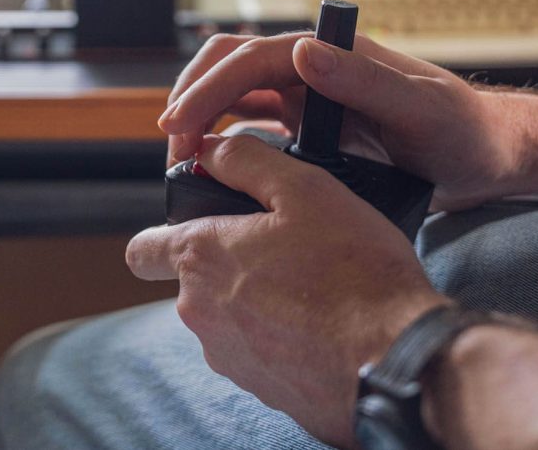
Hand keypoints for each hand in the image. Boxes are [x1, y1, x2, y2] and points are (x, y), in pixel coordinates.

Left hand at [127, 134, 448, 447]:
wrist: (395, 357)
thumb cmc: (353, 269)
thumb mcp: (305, 189)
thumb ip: (246, 162)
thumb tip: (210, 150)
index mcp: (202, 258)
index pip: (142, 250)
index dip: (159, 239)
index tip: (194, 230)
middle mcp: (200, 312)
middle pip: (195, 282)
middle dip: (230, 265)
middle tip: (286, 251)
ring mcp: (226, 356)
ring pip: (228, 317)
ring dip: (257, 302)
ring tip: (313, 289)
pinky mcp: (258, 387)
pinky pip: (257, 352)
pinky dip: (280, 337)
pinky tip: (322, 325)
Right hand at [159, 33, 520, 210]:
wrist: (487, 159)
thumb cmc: (464, 132)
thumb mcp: (421, 108)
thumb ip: (364, 81)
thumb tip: (302, 54)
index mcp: (333, 56)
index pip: (251, 60)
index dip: (207, 89)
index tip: (180, 126)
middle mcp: (314, 71)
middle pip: (229, 66)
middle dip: (191, 96)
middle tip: (172, 144)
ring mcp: (309, 98)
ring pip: (234, 94)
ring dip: (201, 117)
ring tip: (181, 158)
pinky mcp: (310, 128)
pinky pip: (252, 124)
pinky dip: (223, 139)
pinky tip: (211, 166)